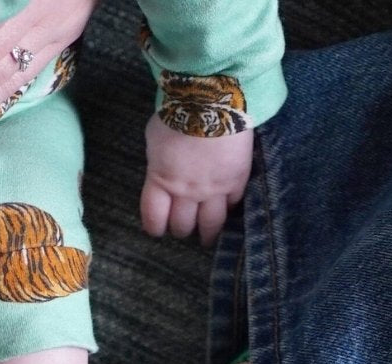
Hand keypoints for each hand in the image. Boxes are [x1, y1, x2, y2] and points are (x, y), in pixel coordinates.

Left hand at [139, 113, 252, 247]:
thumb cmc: (177, 113)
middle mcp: (186, 192)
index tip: (158, 230)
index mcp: (161, 182)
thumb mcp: (155, 140)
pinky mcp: (237, 179)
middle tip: (184, 228)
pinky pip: (234, 204)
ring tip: (208, 237)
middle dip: (181, 229)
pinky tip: (228, 210)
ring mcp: (213, 188)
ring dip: (208, 233)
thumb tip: (163, 170)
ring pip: (211, 224)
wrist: (212, 98)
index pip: (154, 218)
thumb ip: (159, 163)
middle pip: (182, 225)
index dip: (155, 227)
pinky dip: (230, 209)